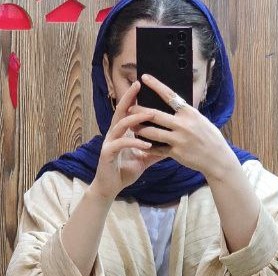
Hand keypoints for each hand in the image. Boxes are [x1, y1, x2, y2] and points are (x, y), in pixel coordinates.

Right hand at [91, 80, 171, 199]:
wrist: (110, 188)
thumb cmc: (124, 172)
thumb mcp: (143, 160)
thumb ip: (154, 151)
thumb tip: (170, 146)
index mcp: (121, 133)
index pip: (127, 112)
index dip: (133, 99)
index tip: (142, 86)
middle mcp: (113, 134)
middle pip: (120, 111)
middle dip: (129, 98)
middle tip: (138, 85)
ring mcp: (109, 142)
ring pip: (121, 125)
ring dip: (136, 119)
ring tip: (151, 114)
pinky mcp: (107, 153)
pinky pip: (122, 144)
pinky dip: (135, 143)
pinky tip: (147, 144)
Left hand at [127, 73, 235, 177]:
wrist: (217, 159)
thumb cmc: (209, 138)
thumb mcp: (200, 120)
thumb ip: (185, 113)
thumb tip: (174, 103)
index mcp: (189, 112)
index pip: (169, 95)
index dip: (155, 85)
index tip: (144, 78)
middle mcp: (183, 124)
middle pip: (155, 114)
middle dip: (139, 111)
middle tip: (129, 108)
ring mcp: (179, 139)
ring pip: (153, 132)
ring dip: (140, 129)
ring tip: (131, 127)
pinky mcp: (176, 153)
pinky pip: (158, 149)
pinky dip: (148, 147)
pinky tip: (140, 145)